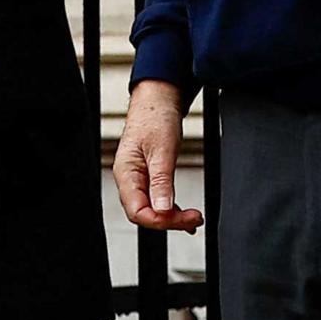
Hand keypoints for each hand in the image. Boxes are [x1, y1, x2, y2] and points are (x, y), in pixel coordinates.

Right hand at [114, 79, 204, 231]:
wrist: (157, 99)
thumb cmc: (155, 118)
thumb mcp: (162, 150)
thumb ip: (161, 182)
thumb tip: (163, 211)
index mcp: (126, 173)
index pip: (137, 212)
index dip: (159, 221)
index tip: (182, 219)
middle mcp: (129, 180)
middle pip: (145, 214)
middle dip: (170, 221)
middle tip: (195, 218)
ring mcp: (138, 179)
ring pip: (152, 209)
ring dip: (173, 217)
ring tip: (194, 218)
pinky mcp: (148, 176)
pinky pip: (157, 200)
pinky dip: (172, 208)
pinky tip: (184, 213)